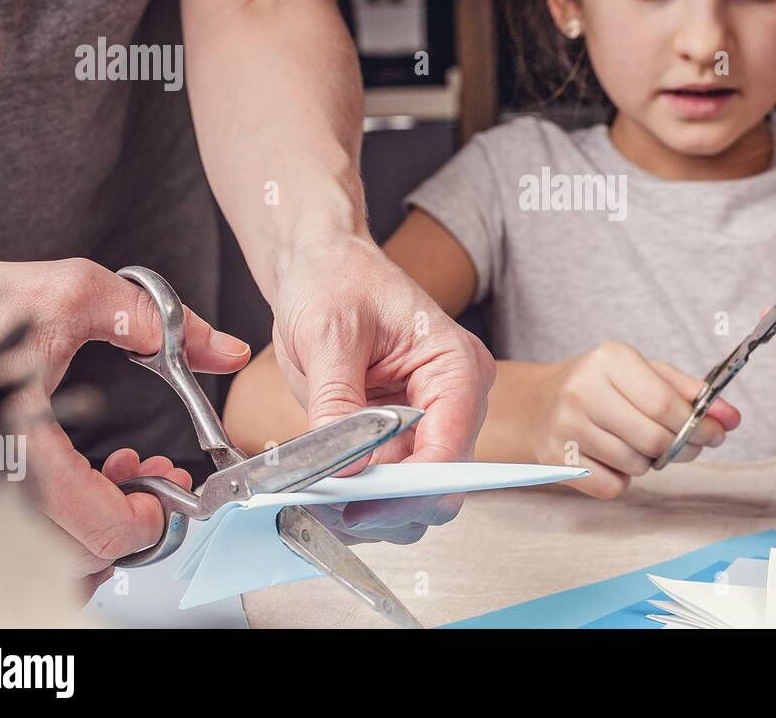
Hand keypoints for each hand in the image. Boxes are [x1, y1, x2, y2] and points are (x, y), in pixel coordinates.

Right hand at [0, 258, 250, 580]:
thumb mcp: (78, 292)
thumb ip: (160, 323)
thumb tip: (228, 351)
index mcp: (20, 436)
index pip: (91, 521)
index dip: (145, 520)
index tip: (171, 493)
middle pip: (74, 553)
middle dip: (131, 523)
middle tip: (160, 483)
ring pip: (48, 552)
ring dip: (100, 527)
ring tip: (129, 475)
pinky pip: (25, 533)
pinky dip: (66, 522)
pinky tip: (89, 476)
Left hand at [269, 233, 492, 544]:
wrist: (319, 266)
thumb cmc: (335, 279)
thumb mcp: (329, 334)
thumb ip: (339, 403)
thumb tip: (347, 467)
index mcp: (456, 365)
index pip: (451, 444)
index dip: (411, 485)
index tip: (361, 504)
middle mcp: (454, 399)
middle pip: (440, 482)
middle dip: (390, 504)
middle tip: (333, 510)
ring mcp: (426, 422)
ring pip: (415, 495)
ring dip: (371, 508)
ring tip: (319, 500)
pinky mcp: (397, 436)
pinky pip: (387, 483)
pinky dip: (356, 496)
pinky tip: (322, 490)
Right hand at [524, 341, 739, 498]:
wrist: (536, 406)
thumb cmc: (600, 387)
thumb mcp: (641, 374)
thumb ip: (687, 392)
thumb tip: (731, 418)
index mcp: (609, 360)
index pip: (665, 404)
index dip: (699, 425)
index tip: (716, 434)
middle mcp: (582, 390)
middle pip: (654, 439)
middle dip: (681, 448)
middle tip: (687, 446)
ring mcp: (566, 427)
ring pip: (636, 466)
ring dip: (648, 463)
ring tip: (637, 445)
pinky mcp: (556, 460)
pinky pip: (612, 486)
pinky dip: (622, 479)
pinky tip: (611, 459)